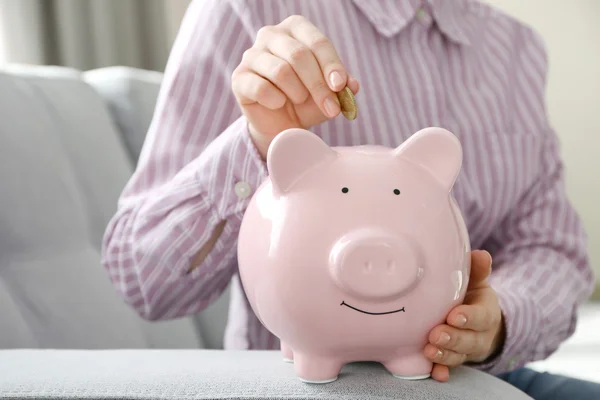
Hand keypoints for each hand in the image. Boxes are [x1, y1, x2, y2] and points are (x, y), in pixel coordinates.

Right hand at [231, 15, 359, 158]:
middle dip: (318, 86)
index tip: (340, 86)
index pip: (317, 41)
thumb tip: (352, 85)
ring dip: (297, 93)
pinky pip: (261, 88)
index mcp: (296, 29)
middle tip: (330, 108)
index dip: (331, 65)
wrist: (280, 124)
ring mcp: (251, 55)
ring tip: (299, 101)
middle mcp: (271, 35)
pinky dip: (276, 101)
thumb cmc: (306, 100)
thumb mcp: (329, 93)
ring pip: (281, 71)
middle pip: (299, 55)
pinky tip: (278, 104)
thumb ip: (341, 85)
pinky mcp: (239, 77)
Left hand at [425, 250, 504, 381]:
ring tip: (429, 350)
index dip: (469, 317)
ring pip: (458, 355)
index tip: (454, 315)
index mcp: (486, 312)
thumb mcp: (477, 282)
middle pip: (469, 339)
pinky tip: (436, 374)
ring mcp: (467, 349)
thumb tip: (481, 254)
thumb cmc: (472, 296)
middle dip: (453, 338)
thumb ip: (477, 270)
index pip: (481, 316)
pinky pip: (450, 368)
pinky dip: (442, 372)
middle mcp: (479, 334)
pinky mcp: (455, 358)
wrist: (479, 322)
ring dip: (444, 354)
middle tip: (436, 334)